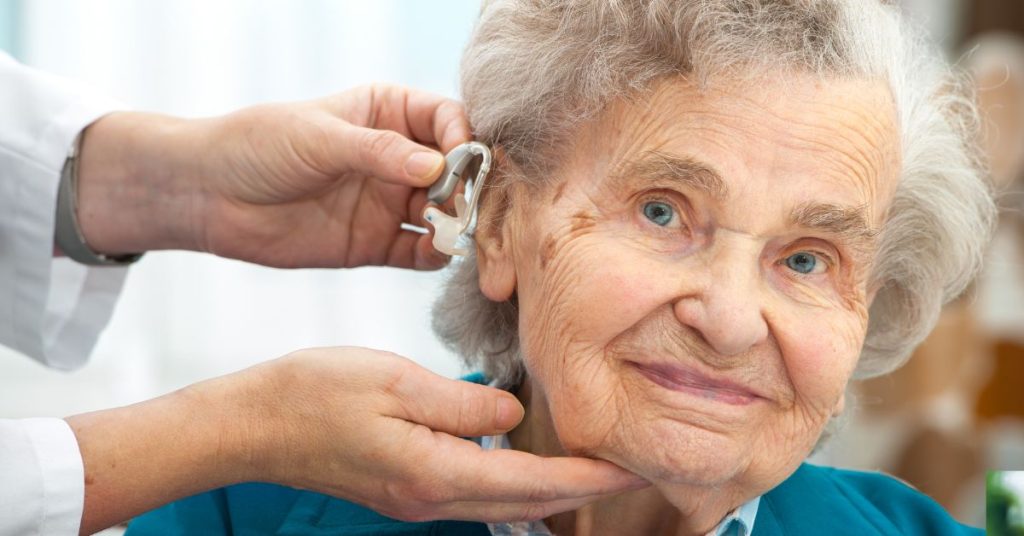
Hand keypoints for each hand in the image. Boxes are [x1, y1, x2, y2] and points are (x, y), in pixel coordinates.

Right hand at [68, 347, 647, 533]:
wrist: (251, 425)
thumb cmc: (312, 394)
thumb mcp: (394, 382)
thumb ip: (461, 403)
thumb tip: (510, 414)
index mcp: (435, 473)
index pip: (533, 481)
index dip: (588, 476)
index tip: (633, 468)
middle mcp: (432, 498)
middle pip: (526, 502)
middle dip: (582, 488)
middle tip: (629, 467)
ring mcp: (417, 498)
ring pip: (504, 502)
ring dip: (552, 486)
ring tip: (590, 461)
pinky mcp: (405, 488)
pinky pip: (477, 491)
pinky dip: (514, 478)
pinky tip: (525, 455)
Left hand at [75, 85, 469, 268]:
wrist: (209, 194)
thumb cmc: (259, 145)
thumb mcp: (320, 137)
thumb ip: (379, 152)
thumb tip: (436, 168)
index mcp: (389, 113)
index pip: (447, 120)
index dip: (463, 140)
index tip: (462, 162)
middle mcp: (398, 157)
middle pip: (455, 172)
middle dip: (468, 189)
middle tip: (465, 206)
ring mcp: (389, 201)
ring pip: (445, 213)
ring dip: (457, 224)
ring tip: (452, 232)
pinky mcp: (378, 243)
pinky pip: (421, 251)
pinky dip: (436, 255)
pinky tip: (437, 254)